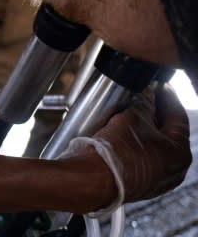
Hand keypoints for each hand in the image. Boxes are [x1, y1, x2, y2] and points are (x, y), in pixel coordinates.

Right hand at [91, 83, 191, 202]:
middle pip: (167, 133)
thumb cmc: (116, 153)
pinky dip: (135, 146)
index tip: (159, 86)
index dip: (167, 97)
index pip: (178, 116)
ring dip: (144, 131)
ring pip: (153, 147)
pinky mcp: (138, 185)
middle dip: (155, 114)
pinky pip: (141, 160)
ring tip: (129, 115)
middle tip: (144, 98)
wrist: (92, 178)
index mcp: (180, 153)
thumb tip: (147, 93)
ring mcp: (156, 181)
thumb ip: (145, 101)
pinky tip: (121, 136)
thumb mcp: (133, 116)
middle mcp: (173, 171)